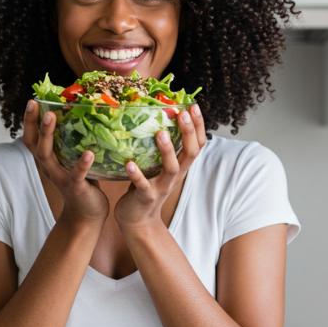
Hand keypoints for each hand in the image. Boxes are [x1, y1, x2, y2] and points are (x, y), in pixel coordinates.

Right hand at [22, 100, 109, 225]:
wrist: (87, 215)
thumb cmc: (82, 182)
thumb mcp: (72, 160)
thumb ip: (72, 143)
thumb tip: (82, 115)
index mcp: (48, 161)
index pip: (32, 139)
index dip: (29, 121)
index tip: (32, 101)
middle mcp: (49, 168)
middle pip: (35, 144)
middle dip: (34, 123)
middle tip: (37, 105)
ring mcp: (60, 178)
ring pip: (48, 156)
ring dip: (48, 135)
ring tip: (51, 117)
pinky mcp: (75, 188)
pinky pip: (77, 175)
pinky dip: (82, 164)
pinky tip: (88, 153)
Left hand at [114, 104, 206, 229]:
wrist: (138, 220)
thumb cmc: (146, 186)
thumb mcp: (158, 166)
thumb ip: (161, 148)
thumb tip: (156, 117)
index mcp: (180, 166)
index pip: (197, 145)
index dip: (198, 126)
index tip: (194, 106)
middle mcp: (175, 176)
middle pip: (190, 154)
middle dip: (189, 133)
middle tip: (183, 114)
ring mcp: (161, 187)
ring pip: (171, 169)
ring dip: (168, 151)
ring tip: (161, 133)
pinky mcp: (146, 197)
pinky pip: (143, 185)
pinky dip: (137, 174)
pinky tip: (129, 163)